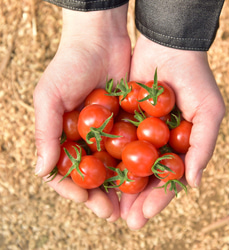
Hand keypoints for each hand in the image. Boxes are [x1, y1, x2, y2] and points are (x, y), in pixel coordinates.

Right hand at [33, 5, 130, 220]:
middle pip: (91, 175)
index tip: (87, 200)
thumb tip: (41, 170)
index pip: (64, 171)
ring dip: (119, 187)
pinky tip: (144, 179)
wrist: (100, 41)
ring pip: (112, 167)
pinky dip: (136, 165)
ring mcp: (106, 133)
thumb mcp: (50, 96)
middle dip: (100, 195)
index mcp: (63, 136)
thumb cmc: (70, 65)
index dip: (74, 189)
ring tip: (129, 205)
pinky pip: (131, 149)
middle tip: (112, 213)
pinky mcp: (126, 124)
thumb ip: (45, 133)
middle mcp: (84, 138)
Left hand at [120, 35, 224, 228]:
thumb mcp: (208, 111)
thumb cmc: (194, 77)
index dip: (157, 198)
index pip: (168, 180)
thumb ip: (203, 147)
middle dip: (133, 200)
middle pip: (144, 177)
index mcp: (178, 146)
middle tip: (122, 221)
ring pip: (125, 165)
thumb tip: (193, 184)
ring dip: (116, 186)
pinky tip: (95, 176)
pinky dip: (104, 158)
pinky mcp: (120, 119)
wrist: (167, 47)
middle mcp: (157, 143)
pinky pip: (111, 142)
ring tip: (105, 208)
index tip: (144, 216)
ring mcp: (137, 132)